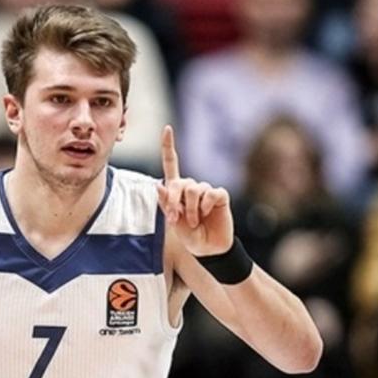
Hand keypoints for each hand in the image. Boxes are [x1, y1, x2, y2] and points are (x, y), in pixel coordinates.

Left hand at [157, 125, 232, 255]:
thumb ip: (167, 205)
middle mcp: (191, 187)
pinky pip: (211, 194)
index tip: (167, 129)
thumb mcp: (175, 223)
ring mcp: (206, 190)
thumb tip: (158, 185)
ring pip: (194, 189)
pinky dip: (206, 205)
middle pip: (180, 183)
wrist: (209, 248)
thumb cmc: (190, 236)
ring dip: (192, 209)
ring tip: (194, 222)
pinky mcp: (219, 195)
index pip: (172, 164)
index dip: (168, 146)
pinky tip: (207, 213)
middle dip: (174, 201)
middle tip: (176, 218)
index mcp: (177, 190)